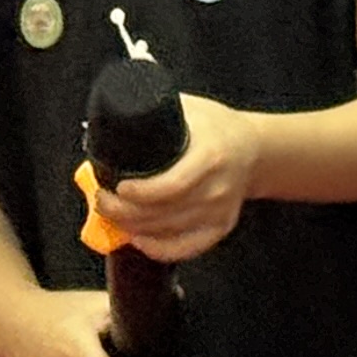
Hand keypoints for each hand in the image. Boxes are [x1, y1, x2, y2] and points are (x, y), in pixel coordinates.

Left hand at [96, 93, 260, 262]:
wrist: (255, 149)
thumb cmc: (216, 126)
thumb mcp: (190, 107)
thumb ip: (157, 107)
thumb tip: (115, 109)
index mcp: (211, 156)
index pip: (171, 186)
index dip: (139, 193)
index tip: (116, 185)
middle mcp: (218, 189)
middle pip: (163, 214)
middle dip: (123, 212)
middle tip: (102, 199)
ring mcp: (220, 212)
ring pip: (168, 233)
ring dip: (133, 228)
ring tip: (113, 214)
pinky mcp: (220, 228)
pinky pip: (185, 249)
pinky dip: (158, 249)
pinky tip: (139, 238)